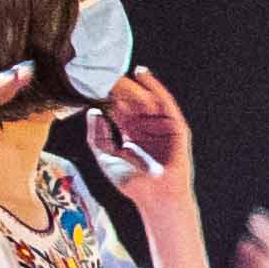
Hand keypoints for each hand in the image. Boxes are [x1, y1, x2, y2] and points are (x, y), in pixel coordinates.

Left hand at [85, 68, 195, 203]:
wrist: (156, 197)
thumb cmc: (133, 183)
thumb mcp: (106, 156)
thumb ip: (97, 135)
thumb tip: (94, 111)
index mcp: (131, 135)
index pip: (119, 109)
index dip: (107, 95)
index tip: (93, 80)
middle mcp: (147, 129)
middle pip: (133, 101)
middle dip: (121, 87)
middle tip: (106, 71)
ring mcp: (162, 128)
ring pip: (148, 100)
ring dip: (137, 84)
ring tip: (122, 69)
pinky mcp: (176, 128)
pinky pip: (166, 104)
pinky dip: (157, 89)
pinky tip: (144, 76)